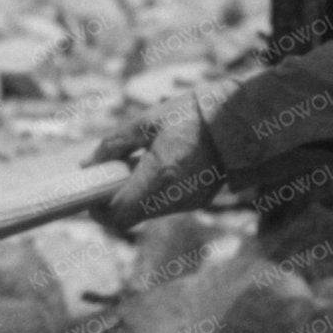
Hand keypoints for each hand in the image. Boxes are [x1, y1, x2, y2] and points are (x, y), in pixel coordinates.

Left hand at [93, 85, 229, 234]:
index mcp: (159, 176)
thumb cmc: (193, 114)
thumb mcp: (147, 121)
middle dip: (115, 200)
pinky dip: (154, 193)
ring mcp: (189, 202)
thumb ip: (114, 144)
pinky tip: (160, 167)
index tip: (93, 190)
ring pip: (148, 212)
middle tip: (112, 174)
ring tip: (139, 163)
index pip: (118, 215)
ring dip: (135, 195)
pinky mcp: (200, 201)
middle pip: (131, 217)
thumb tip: (90, 163)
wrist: (242, 119)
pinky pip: (166, 205)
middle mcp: (174, 197)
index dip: (99, 210)